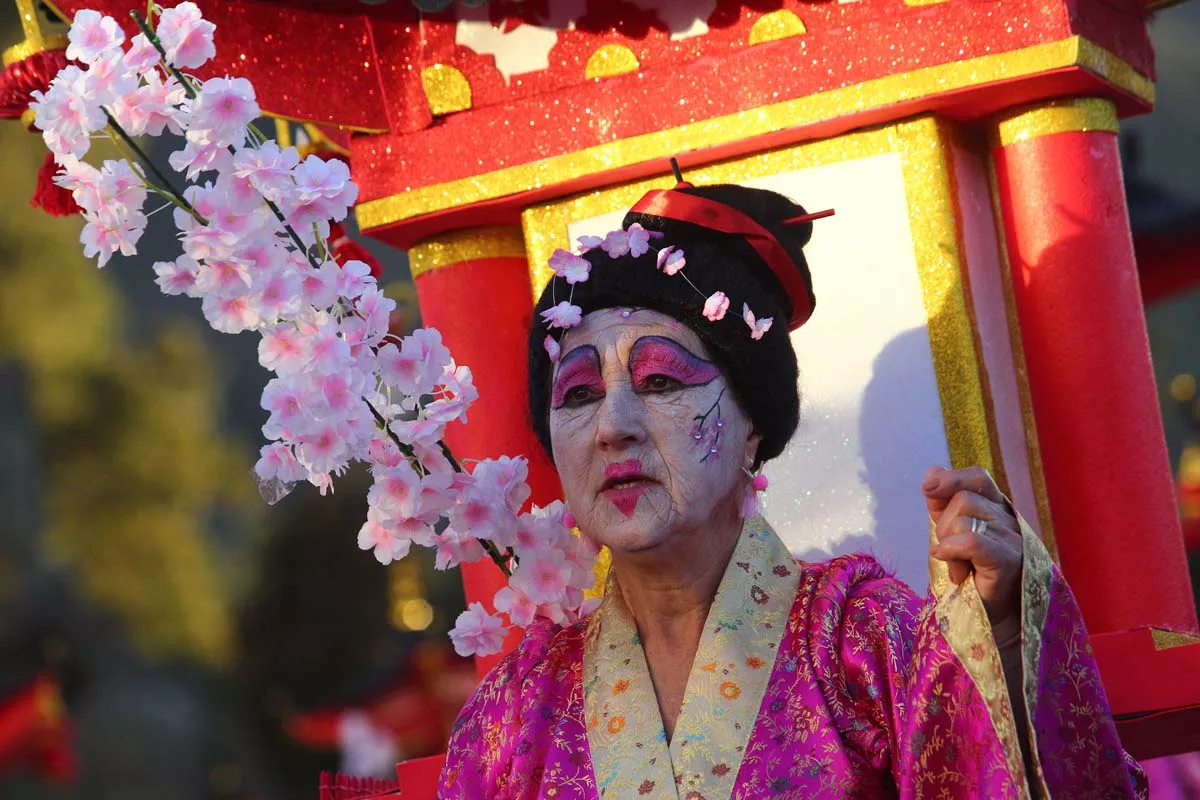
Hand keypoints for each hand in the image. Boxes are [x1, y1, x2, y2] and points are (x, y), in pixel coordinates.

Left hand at [923, 466, 1022, 623]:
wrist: (986, 616)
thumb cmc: (969, 573)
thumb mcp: (949, 533)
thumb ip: (941, 503)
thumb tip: (933, 470)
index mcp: (996, 508)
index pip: (978, 478)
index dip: (952, 478)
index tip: (927, 488)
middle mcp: (1009, 519)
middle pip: (963, 500)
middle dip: (943, 525)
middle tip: (950, 552)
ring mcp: (1013, 539)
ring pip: (963, 519)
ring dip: (949, 544)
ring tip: (959, 567)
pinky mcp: (1010, 560)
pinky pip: (972, 542)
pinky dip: (953, 551)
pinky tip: (954, 569)